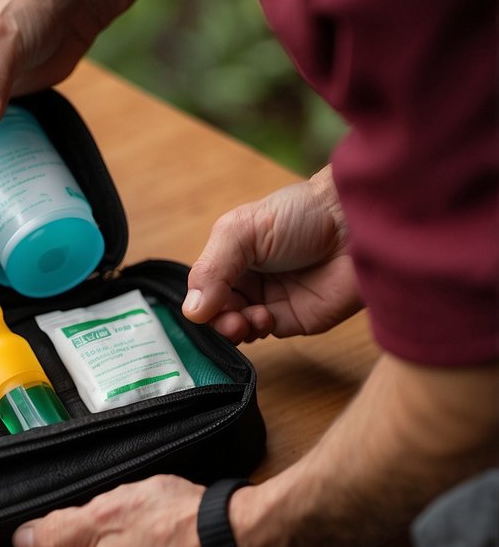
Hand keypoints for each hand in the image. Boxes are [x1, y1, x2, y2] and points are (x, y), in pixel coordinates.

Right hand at [183, 165, 362, 342]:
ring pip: (237, 325)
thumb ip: (211, 269)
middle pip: (217, 310)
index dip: (201, 299)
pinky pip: (265, 333)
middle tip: (227, 320)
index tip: (204, 306)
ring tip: (244, 320)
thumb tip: (191, 311)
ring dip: (234, 327)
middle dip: (217, 318)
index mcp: (233, 253)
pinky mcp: (296, 318)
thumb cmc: (300, 214)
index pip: (204, 286)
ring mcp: (272, 298)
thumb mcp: (241, 231)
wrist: (356, 224)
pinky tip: (265, 318)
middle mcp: (250, 277)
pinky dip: (257, 330)